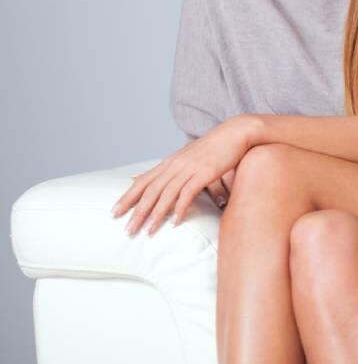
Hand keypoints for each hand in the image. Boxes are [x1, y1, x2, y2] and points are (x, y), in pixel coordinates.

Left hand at [111, 115, 260, 235]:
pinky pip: (187, 194)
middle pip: (150, 191)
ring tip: (148, 231)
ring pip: (165, 195)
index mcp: (169, 162)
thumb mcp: (191, 157)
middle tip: (127, 230)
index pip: (142, 182)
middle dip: (137, 212)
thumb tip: (169, 183)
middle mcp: (174, 165)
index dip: (127, 198)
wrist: (235, 133)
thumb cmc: (216, 147)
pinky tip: (175, 222)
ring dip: (155, 215)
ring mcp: (188, 169)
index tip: (115, 212)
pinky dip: (180, 209)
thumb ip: (178, 170)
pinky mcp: (203, 173)